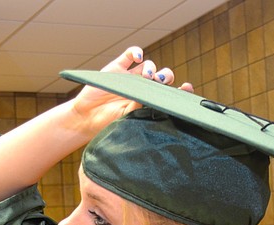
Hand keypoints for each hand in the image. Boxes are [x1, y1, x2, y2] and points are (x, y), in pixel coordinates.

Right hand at [69, 46, 192, 135]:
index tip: (188, 88)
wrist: (86, 118)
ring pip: (149, 65)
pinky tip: (138, 56)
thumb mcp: (128, 118)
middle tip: (162, 81)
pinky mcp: (117, 68)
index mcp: (150, 102)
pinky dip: (136, 52)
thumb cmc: (109, 123)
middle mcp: (143, 88)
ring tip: (149, 76)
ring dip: (152, 68)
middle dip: (166, 77)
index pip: (170, 94)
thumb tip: (152, 99)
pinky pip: (130, 55)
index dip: (180, 91)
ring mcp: (131, 77)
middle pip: (163, 77)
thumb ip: (140, 107)